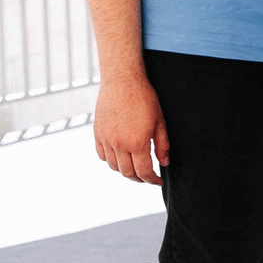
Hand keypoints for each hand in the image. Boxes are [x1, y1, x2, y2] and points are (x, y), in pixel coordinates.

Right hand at [93, 70, 169, 184]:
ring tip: (135, 168)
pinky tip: (119, 158)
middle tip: (147, 177)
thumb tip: (164, 162)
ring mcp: (106, 139)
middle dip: (139, 178)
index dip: (152, 180)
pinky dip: (111, 161)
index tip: (158, 181)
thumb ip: (162, 145)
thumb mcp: (160, 122)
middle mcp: (118, 145)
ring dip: (125, 171)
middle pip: (127, 173)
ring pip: (114, 166)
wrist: (122, 81)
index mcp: (137, 143)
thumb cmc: (144, 99)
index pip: (144, 171)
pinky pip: (102, 155)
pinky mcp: (98, 133)